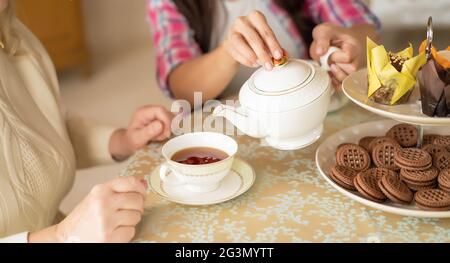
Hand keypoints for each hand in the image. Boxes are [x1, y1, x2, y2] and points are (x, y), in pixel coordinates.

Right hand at [30, 177, 146, 242]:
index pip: (131, 182)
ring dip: (130, 221)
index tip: (141, 193)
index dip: (141, 189)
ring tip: (116, 223)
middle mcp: (104, 203)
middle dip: (136, 207)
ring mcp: (106, 221)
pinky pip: (131, 231)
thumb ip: (119, 189)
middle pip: (138, 200)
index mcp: (101, 190)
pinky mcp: (109, 237)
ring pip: (136, 216)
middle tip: (125, 212)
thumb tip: (143, 183)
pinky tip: (113, 232)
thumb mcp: (98, 197)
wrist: (66, 237)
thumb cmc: (84, 217)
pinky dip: (125, 233)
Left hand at [109, 105, 172, 159]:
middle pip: (166, 113)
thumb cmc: (133, 139)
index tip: (166, 133)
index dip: (166, 120)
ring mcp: (155, 113)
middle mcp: (150, 110)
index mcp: (143, 112)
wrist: (131, 141)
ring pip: (169, 117)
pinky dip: (167, 129)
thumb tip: (160, 125)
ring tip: (158, 136)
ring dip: (167, 128)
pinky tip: (161, 134)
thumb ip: (148, 131)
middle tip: (162, 136)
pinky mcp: (159, 118)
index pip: (160, 110)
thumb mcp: (139, 138)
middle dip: (167, 126)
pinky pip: (169, 121)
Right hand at [223, 10, 282, 70]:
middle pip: (254, 39)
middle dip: (263, 54)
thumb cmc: (255, 38)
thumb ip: (275, 47)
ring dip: (253, 57)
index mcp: (256, 16)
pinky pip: (237, 53)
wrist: (237, 42)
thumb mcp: (266, 39)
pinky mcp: (227, 43)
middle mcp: (242, 21)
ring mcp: (233, 31)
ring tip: (260, 64)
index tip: (278, 56)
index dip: (273, 45)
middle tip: (269, 65)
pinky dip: (246, 61)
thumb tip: (284, 56)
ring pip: (242, 45)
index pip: (266, 31)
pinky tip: (253, 64)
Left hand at [310, 23, 362, 87]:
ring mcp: (356, 72)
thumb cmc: (335, 36)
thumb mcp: (325, 31)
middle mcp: (359, 61)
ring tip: (331, 66)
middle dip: (335, 66)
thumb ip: (322, 38)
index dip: (335, 56)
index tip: (330, 51)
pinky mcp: (350, 80)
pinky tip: (331, 74)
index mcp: (354, 47)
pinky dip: (333, 83)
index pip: (347, 57)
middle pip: (350, 71)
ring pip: (347, 81)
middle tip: (330, 59)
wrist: (344, 41)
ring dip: (334, 75)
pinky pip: (342, 88)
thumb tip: (319, 52)